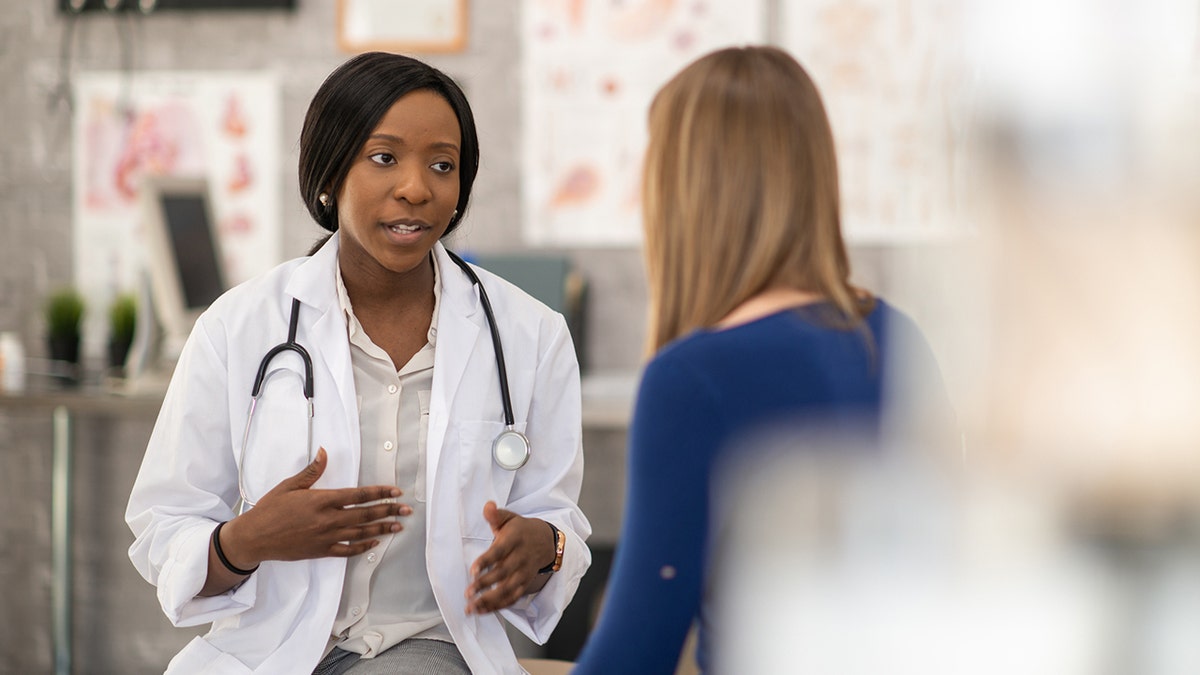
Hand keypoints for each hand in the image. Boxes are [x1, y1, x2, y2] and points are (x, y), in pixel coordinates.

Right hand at [221, 447, 411, 567]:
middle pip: (365, 514)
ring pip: (361, 533)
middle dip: (388, 511)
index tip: (396, 492)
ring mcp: (326, 537)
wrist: (254, 537)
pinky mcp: (321, 551)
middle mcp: (328, 519)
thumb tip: (324, 452)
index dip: (380, 493)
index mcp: (322, 500)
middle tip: (407, 510)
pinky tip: (374, 544)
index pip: (359, 495)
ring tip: (398, 526)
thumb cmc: (270, 509)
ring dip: (381, 529)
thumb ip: (312, 471)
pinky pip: (347, 550)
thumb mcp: (290, 485)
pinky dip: (362, 547)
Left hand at [465, 501, 556, 613]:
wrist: (547, 541)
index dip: (486, 561)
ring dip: (489, 600)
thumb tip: (488, 507)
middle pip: (503, 573)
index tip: (473, 571)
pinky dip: (498, 606)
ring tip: (472, 607)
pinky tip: (483, 610)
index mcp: (515, 539)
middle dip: (485, 584)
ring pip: (508, 589)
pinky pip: (513, 597)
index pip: (500, 551)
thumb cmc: (521, 530)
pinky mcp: (525, 583)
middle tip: (468, 593)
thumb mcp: (510, 518)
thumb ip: (496, 515)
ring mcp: (524, 572)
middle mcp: (521, 557)